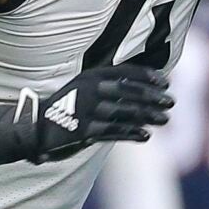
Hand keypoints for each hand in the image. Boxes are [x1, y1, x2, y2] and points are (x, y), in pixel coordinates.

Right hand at [13, 64, 173, 161]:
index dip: (147, 76)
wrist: (37, 125)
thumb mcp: (86, 87)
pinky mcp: (84, 131)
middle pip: (129, 92)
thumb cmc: (69, 106)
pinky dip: (131, 133)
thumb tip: (146, 88)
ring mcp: (87, 110)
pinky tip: (145, 135)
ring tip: (165, 119)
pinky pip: (114, 131)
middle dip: (153, 97)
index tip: (165, 82)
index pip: (125, 72)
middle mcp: (90, 90)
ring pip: (125, 112)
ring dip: (149, 115)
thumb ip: (110, 85)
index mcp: (91, 76)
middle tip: (171, 102)